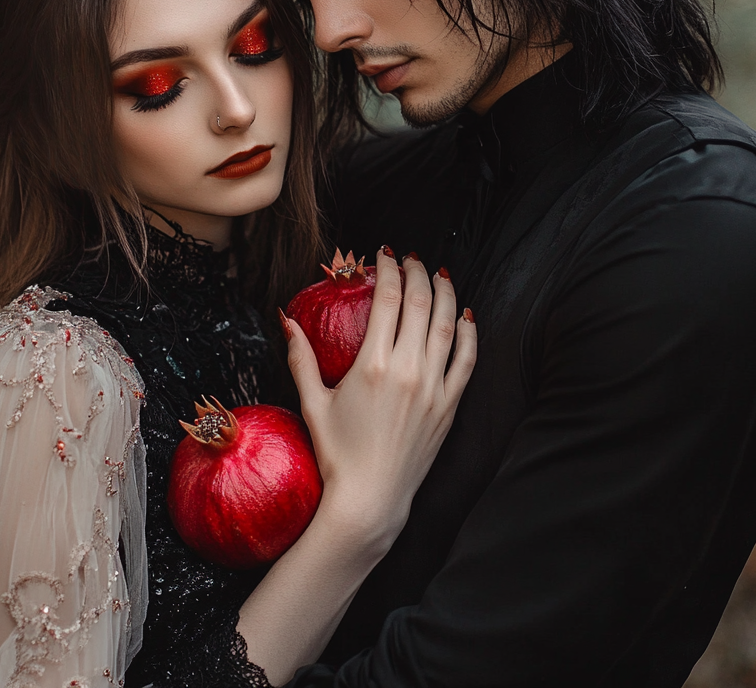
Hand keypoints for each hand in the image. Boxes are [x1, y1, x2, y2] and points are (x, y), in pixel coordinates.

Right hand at [282, 249, 476, 556]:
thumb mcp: (313, 402)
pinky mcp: (448, 407)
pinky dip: (468, 335)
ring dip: (446, 295)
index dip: (389, 271)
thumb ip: (301, 358)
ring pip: (447, 327)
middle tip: (411, 259)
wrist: (369, 500)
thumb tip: (286, 319)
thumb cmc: (336, 453)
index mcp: (373, 365)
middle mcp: (408, 371)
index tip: (385, 255)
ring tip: (440, 275)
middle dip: (417, 274)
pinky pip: (466, 361)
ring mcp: (432, 389)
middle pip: (420, 305)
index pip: (388, 300)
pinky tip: (466, 318)